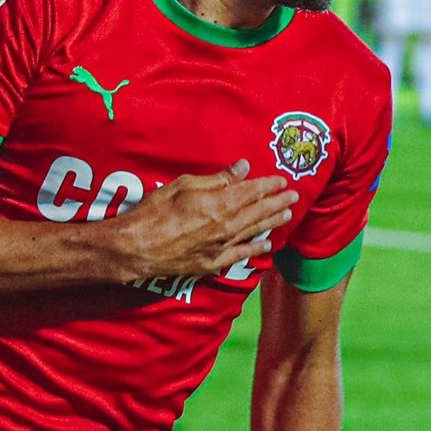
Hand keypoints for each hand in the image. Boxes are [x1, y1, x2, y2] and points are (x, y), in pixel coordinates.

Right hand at [106, 159, 294, 281]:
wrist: (136, 248)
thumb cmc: (154, 212)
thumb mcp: (183, 185)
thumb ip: (217, 179)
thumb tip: (243, 168)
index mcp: (219, 203)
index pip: (252, 192)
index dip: (269, 185)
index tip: (282, 180)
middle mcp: (226, 226)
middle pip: (258, 212)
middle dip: (277, 202)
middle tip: (293, 196)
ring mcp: (220, 247)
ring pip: (253, 232)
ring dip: (272, 222)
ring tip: (286, 215)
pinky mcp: (212, 263)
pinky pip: (240, 255)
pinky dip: (255, 249)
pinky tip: (266, 245)